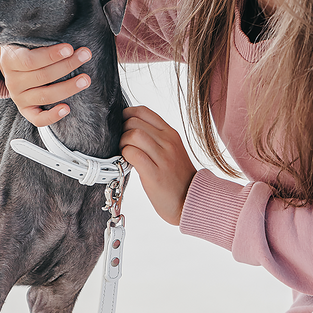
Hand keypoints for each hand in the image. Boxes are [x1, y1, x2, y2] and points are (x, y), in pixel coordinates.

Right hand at [0, 44, 91, 126]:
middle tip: (85, 55)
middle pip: (42, 77)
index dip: (51, 55)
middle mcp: (12, 81)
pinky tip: (67, 108)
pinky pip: (38, 119)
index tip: (69, 48)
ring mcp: (18, 98)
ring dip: (68, 88)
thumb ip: (40, 39)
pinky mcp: (25, 110)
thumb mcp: (26, 40)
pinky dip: (52, 116)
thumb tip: (67, 40)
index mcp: (10, 61)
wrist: (12, 65)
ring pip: (45, 96)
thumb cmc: (26, 49)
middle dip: (67, 66)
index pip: (30, 61)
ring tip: (85, 79)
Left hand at [120, 106, 196, 225]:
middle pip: (134, 122)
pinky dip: (125, 155)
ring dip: (122, 143)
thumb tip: (129, 128)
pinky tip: (128, 163)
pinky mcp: (155, 173)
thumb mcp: (170, 150)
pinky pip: (133, 154)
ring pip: (133, 135)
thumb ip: (154, 137)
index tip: (122, 126)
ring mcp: (163, 157)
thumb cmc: (177, 178)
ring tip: (125, 153)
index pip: (143, 111)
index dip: (127, 115)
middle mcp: (168, 142)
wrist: (191, 200)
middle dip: (122, 130)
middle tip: (123, 144)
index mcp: (171, 134)